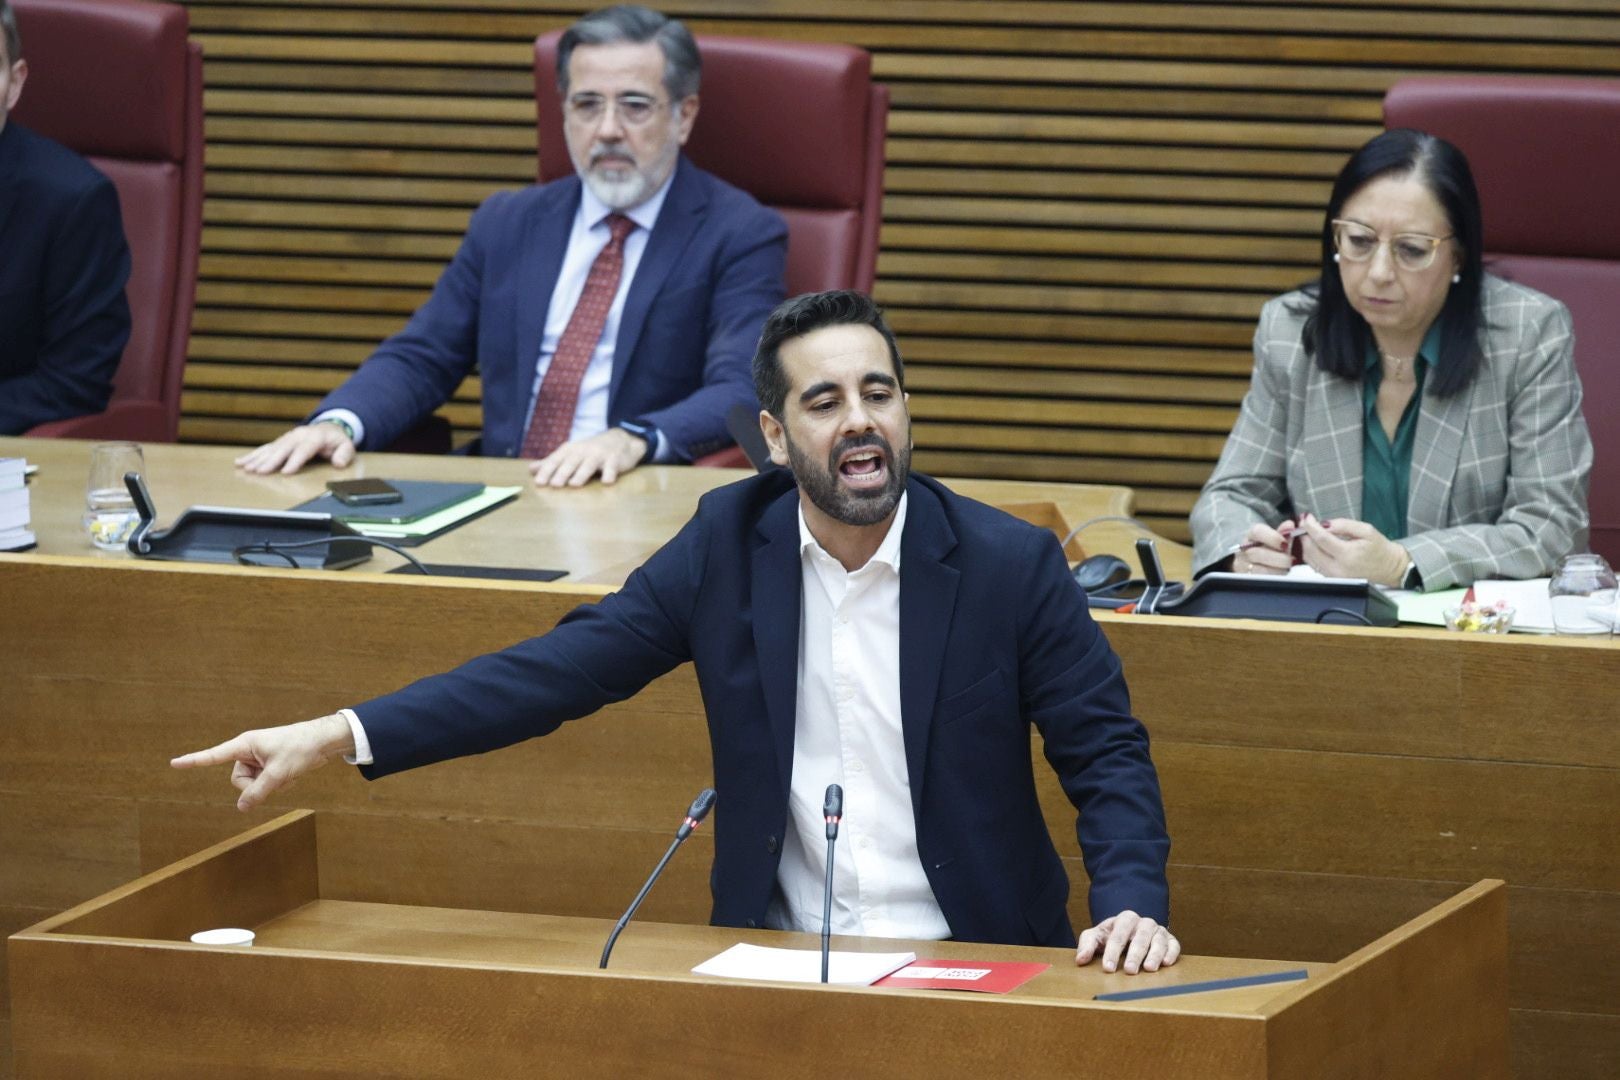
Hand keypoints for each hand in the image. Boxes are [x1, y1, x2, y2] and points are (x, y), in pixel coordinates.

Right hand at [170, 714, 355, 811]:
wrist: (323, 742)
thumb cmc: (300, 749)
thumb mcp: (279, 773)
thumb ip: (258, 791)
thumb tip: (241, 808)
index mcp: (245, 745)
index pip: (214, 756)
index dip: (193, 761)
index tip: (173, 763)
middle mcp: (248, 751)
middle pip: (238, 780)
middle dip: (256, 785)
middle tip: (278, 776)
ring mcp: (258, 759)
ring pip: (252, 785)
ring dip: (270, 785)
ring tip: (288, 772)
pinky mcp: (268, 766)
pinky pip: (265, 783)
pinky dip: (278, 783)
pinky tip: (292, 774)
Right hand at [235, 423, 355, 474]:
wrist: (328, 427)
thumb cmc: (336, 440)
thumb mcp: (346, 445)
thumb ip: (344, 454)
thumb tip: (338, 462)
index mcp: (315, 437)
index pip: (304, 449)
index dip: (295, 460)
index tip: (286, 471)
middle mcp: (298, 436)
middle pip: (283, 449)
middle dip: (270, 461)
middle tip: (260, 472)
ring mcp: (287, 438)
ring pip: (271, 449)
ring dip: (258, 459)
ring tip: (246, 468)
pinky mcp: (281, 442)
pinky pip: (265, 448)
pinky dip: (252, 455)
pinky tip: (240, 462)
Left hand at [528, 428, 647, 487]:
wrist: (620, 440)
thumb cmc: (591, 451)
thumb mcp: (571, 454)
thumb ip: (552, 462)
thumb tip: (531, 469)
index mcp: (571, 450)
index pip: (556, 460)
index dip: (547, 470)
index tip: (538, 482)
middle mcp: (584, 450)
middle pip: (571, 462)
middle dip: (562, 472)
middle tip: (554, 484)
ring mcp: (600, 454)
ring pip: (590, 464)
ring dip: (582, 473)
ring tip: (574, 484)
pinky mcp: (615, 459)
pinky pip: (612, 467)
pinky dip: (610, 473)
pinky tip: (607, 481)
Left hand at [1076, 910, 1179, 974]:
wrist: (1130, 930)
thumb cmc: (1110, 936)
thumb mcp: (1096, 937)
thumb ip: (1086, 946)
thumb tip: (1080, 960)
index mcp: (1124, 919)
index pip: (1118, 935)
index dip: (1112, 952)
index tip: (1108, 968)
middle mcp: (1143, 923)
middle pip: (1139, 937)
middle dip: (1135, 954)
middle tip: (1130, 971)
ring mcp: (1158, 930)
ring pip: (1158, 940)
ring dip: (1154, 954)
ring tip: (1149, 969)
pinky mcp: (1170, 939)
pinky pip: (1174, 944)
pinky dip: (1171, 953)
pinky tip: (1166, 963)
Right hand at [1232, 520, 1293, 574]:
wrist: (1254, 563)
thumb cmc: (1268, 549)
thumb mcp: (1275, 539)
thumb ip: (1283, 532)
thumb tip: (1290, 525)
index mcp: (1251, 536)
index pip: (1257, 532)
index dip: (1273, 538)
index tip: (1286, 544)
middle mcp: (1243, 550)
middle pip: (1256, 553)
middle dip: (1277, 558)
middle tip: (1291, 560)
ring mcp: (1242, 566)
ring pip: (1257, 570)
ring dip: (1277, 569)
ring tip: (1287, 568)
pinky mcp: (1246, 580)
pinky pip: (1260, 581)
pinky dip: (1273, 578)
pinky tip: (1281, 574)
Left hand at [1298, 516, 1409, 585]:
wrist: (1388, 567)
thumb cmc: (1379, 549)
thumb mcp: (1366, 530)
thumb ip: (1343, 525)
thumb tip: (1324, 524)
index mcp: (1348, 555)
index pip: (1321, 539)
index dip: (1311, 526)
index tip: (1307, 517)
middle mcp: (1338, 569)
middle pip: (1311, 549)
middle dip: (1305, 534)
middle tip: (1307, 523)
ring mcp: (1333, 576)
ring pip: (1309, 558)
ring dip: (1307, 543)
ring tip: (1312, 532)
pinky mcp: (1331, 578)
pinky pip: (1314, 564)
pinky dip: (1311, 552)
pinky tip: (1317, 543)